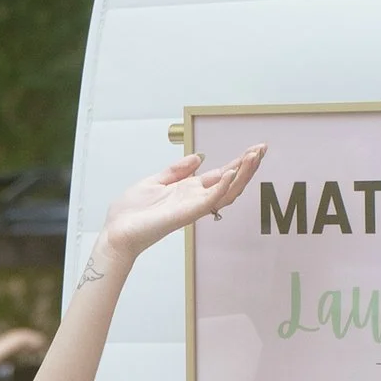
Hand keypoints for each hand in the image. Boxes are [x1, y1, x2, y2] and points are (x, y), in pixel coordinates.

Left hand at [101, 149, 263, 265]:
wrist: (117, 231)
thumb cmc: (131, 212)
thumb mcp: (155, 181)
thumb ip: (177, 170)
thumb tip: (198, 157)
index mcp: (189, 190)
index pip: (221, 174)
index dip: (238, 162)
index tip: (254, 149)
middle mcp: (195, 199)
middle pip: (230, 182)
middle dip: (248, 165)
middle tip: (262, 149)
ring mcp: (193, 207)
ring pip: (227, 191)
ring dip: (242, 174)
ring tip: (254, 156)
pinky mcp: (187, 213)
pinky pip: (211, 200)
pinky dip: (223, 187)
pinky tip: (232, 173)